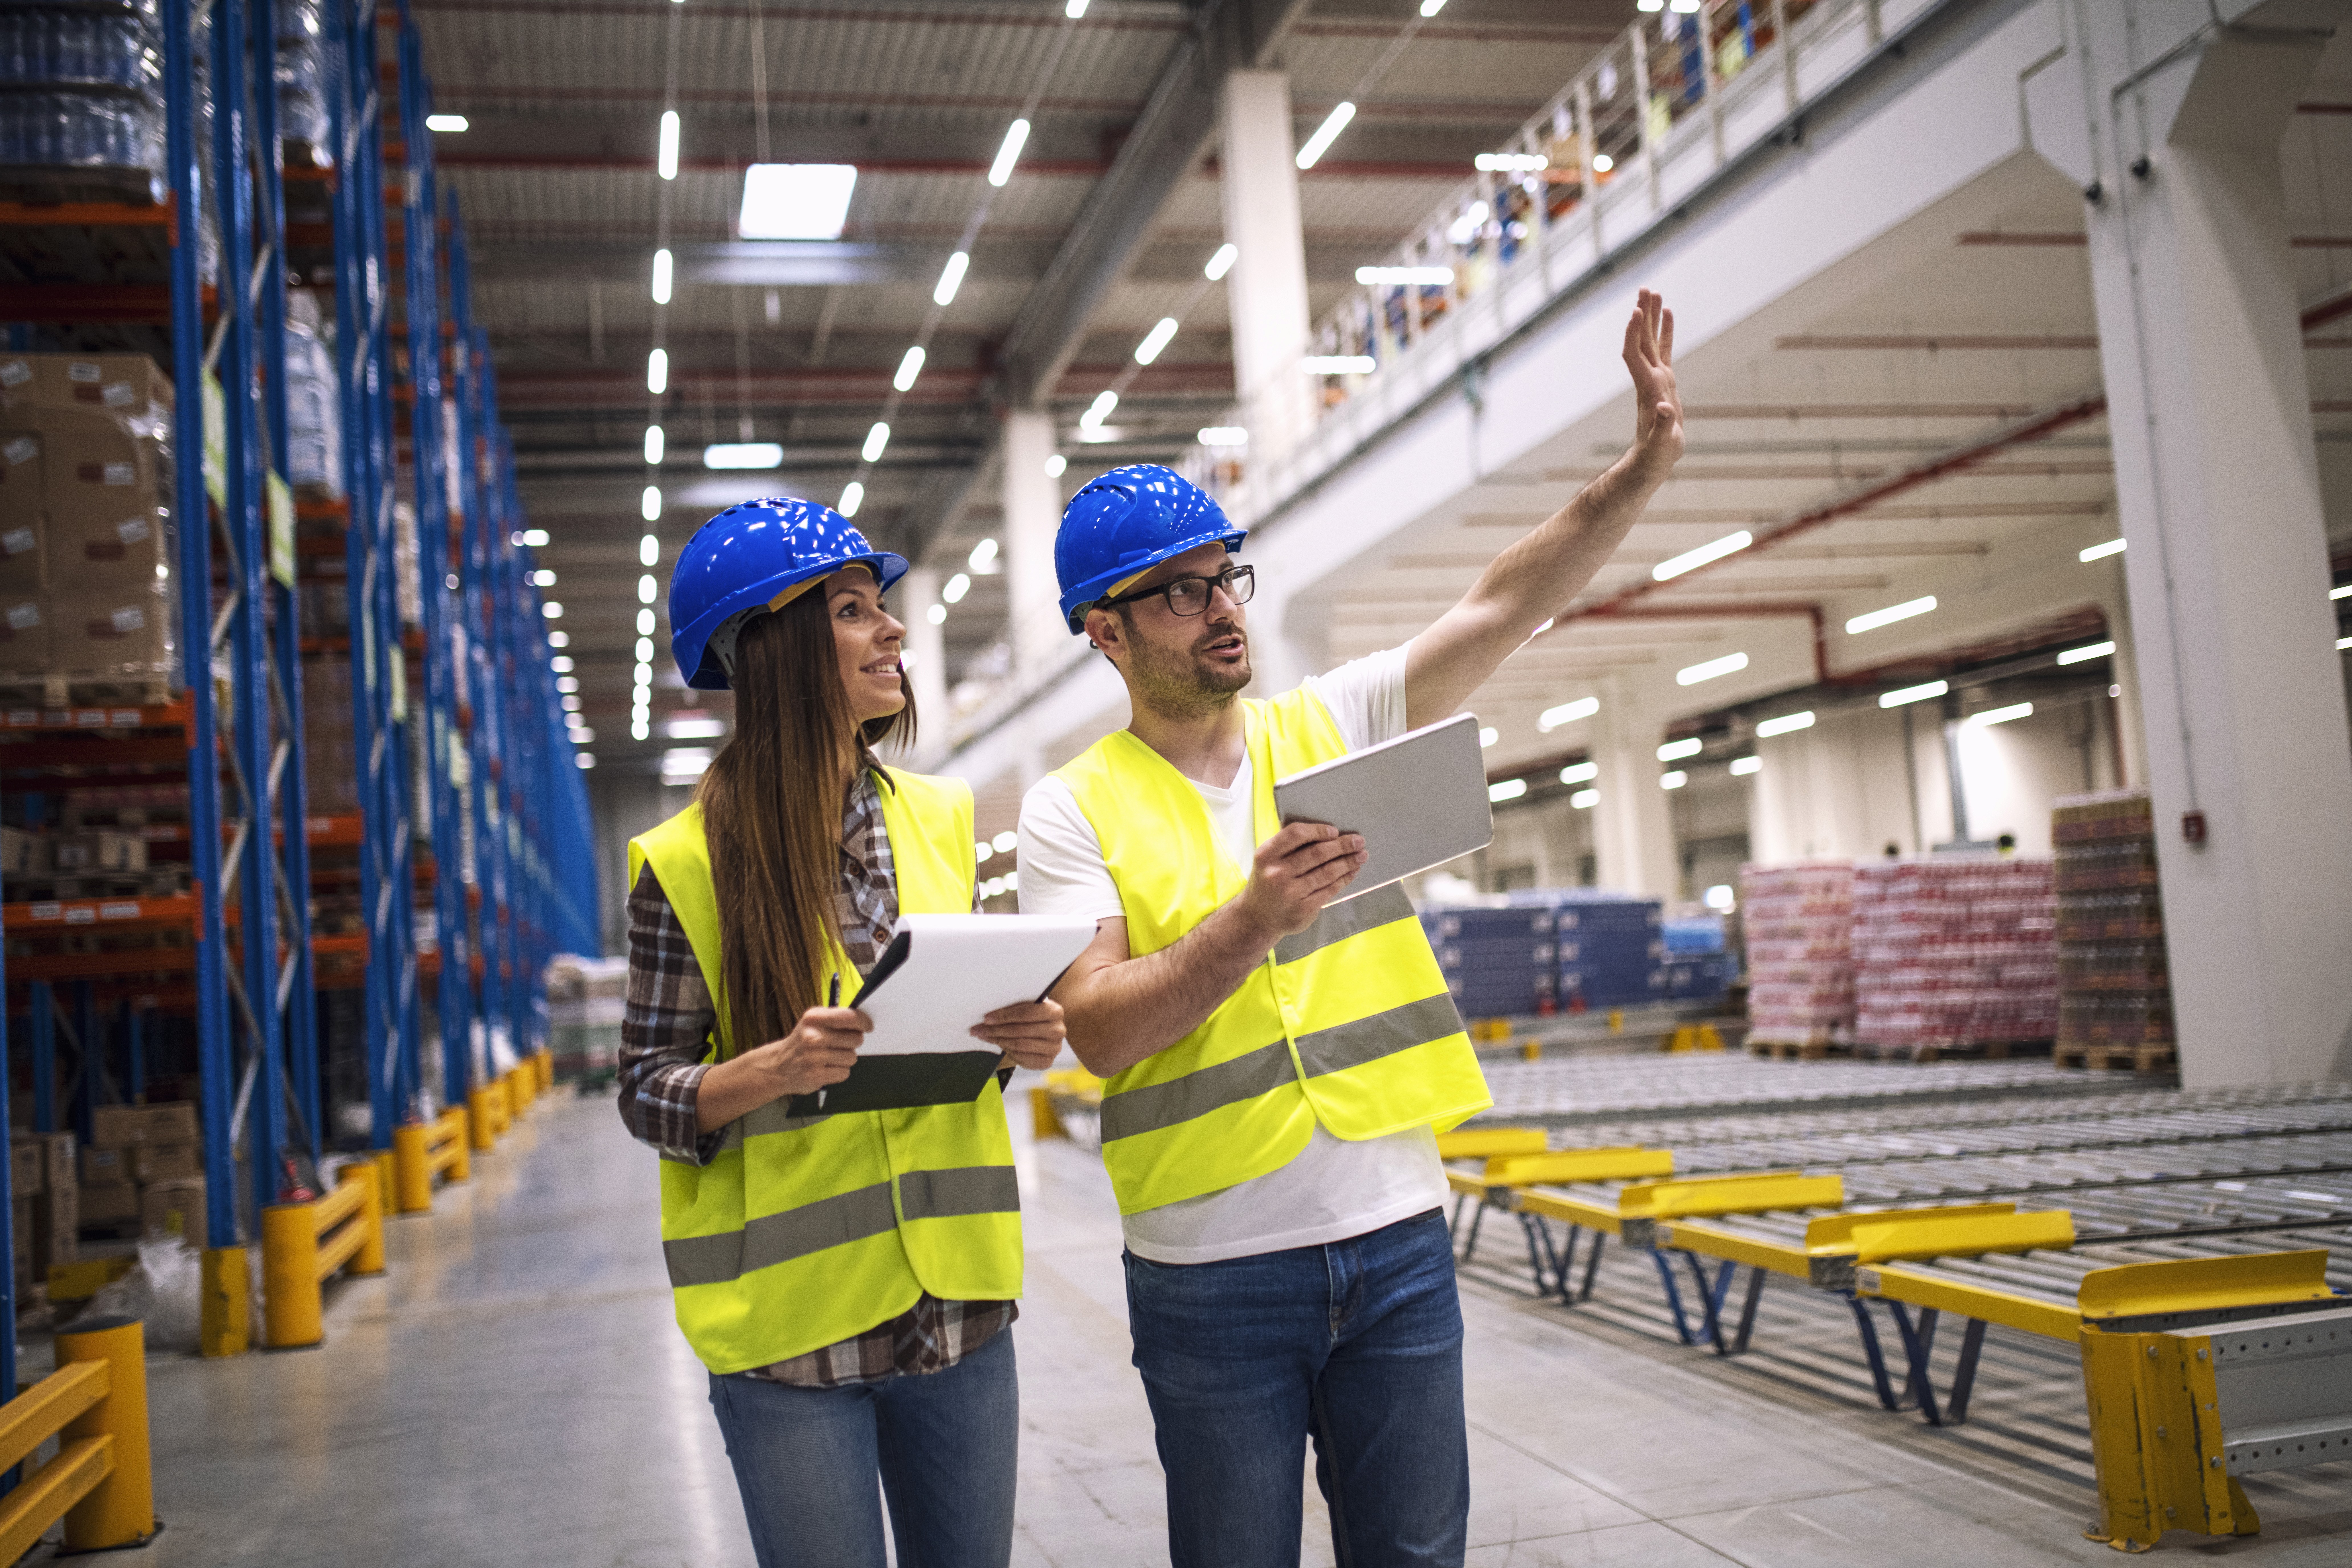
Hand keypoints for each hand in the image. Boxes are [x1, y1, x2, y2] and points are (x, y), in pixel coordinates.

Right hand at [749, 1005, 870, 1097]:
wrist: (777, 1067)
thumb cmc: (801, 1043)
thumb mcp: (812, 1023)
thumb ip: (835, 1018)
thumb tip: (863, 1021)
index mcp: (814, 1018)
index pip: (850, 1017)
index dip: (864, 1022)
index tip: (867, 1026)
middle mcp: (814, 1036)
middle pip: (856, 1039)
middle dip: (852, 1043)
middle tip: (839, 1045)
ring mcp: (815, 1057)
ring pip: (852, 1057)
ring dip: (845, 1059)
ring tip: (829, 1058)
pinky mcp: (818, 1075)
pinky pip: (845, 1072)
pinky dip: (839, 1072)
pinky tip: (826, 1068)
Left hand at [971, 999, 1065, 1070]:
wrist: (1047, 1034)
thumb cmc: (1034, 1018)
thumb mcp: (1029, 1008)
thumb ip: (1015, 1008)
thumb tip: (988, 1015)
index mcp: (1055, 1011)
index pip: (1026, 1012)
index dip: (1004, 1015)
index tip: (987, 1018)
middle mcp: (1058, 1030)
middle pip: (1020, 1030)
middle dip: (996, 1029)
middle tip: (979, 1029)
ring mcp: (1054, 1048)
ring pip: (1019, 1044)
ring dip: (998, 1040)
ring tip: (984, 1036)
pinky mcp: (1046, 1062)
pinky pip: (1021, 1057)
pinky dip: (1007, 1051)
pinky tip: (998, 1044)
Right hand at [1236, 821, 1365, 940]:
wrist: (1258, 919)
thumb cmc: (1268, 883)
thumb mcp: (1267, 860)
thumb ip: (1287, 845)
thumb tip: (1323, 831)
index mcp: (1267, 855)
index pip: (1295, 834)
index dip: (1318, 830)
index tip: (1334, 831)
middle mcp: (1277, 873)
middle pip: (1317, 853)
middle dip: (1342, 846)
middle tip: (1359, 841)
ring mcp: (1291, 892)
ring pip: (1327, 872)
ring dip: (1348, 862)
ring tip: (1362, 855)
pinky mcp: (1304, 908)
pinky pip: (1330, 889)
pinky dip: (1344, 879)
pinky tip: (1352, 872)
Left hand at [1623, 288, 1681, 473]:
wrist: (1653, 458)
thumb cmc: (1657, 452)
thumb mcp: (1662, 443)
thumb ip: (1663, 426)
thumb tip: (1664, 410)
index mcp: (1648, 389)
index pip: (1634, 355)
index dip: (1634, 335)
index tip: (1635, 313)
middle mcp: (1648, 378)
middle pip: (1641, 340)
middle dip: (1643, 315)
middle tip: (1645, 289)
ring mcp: (1656, 378)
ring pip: (1651, 341)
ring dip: (1651, 317)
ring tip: (1654, 293)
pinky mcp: (1664, 381)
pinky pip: (1664, 350)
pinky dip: (1665, 331)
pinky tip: (1667, 314)